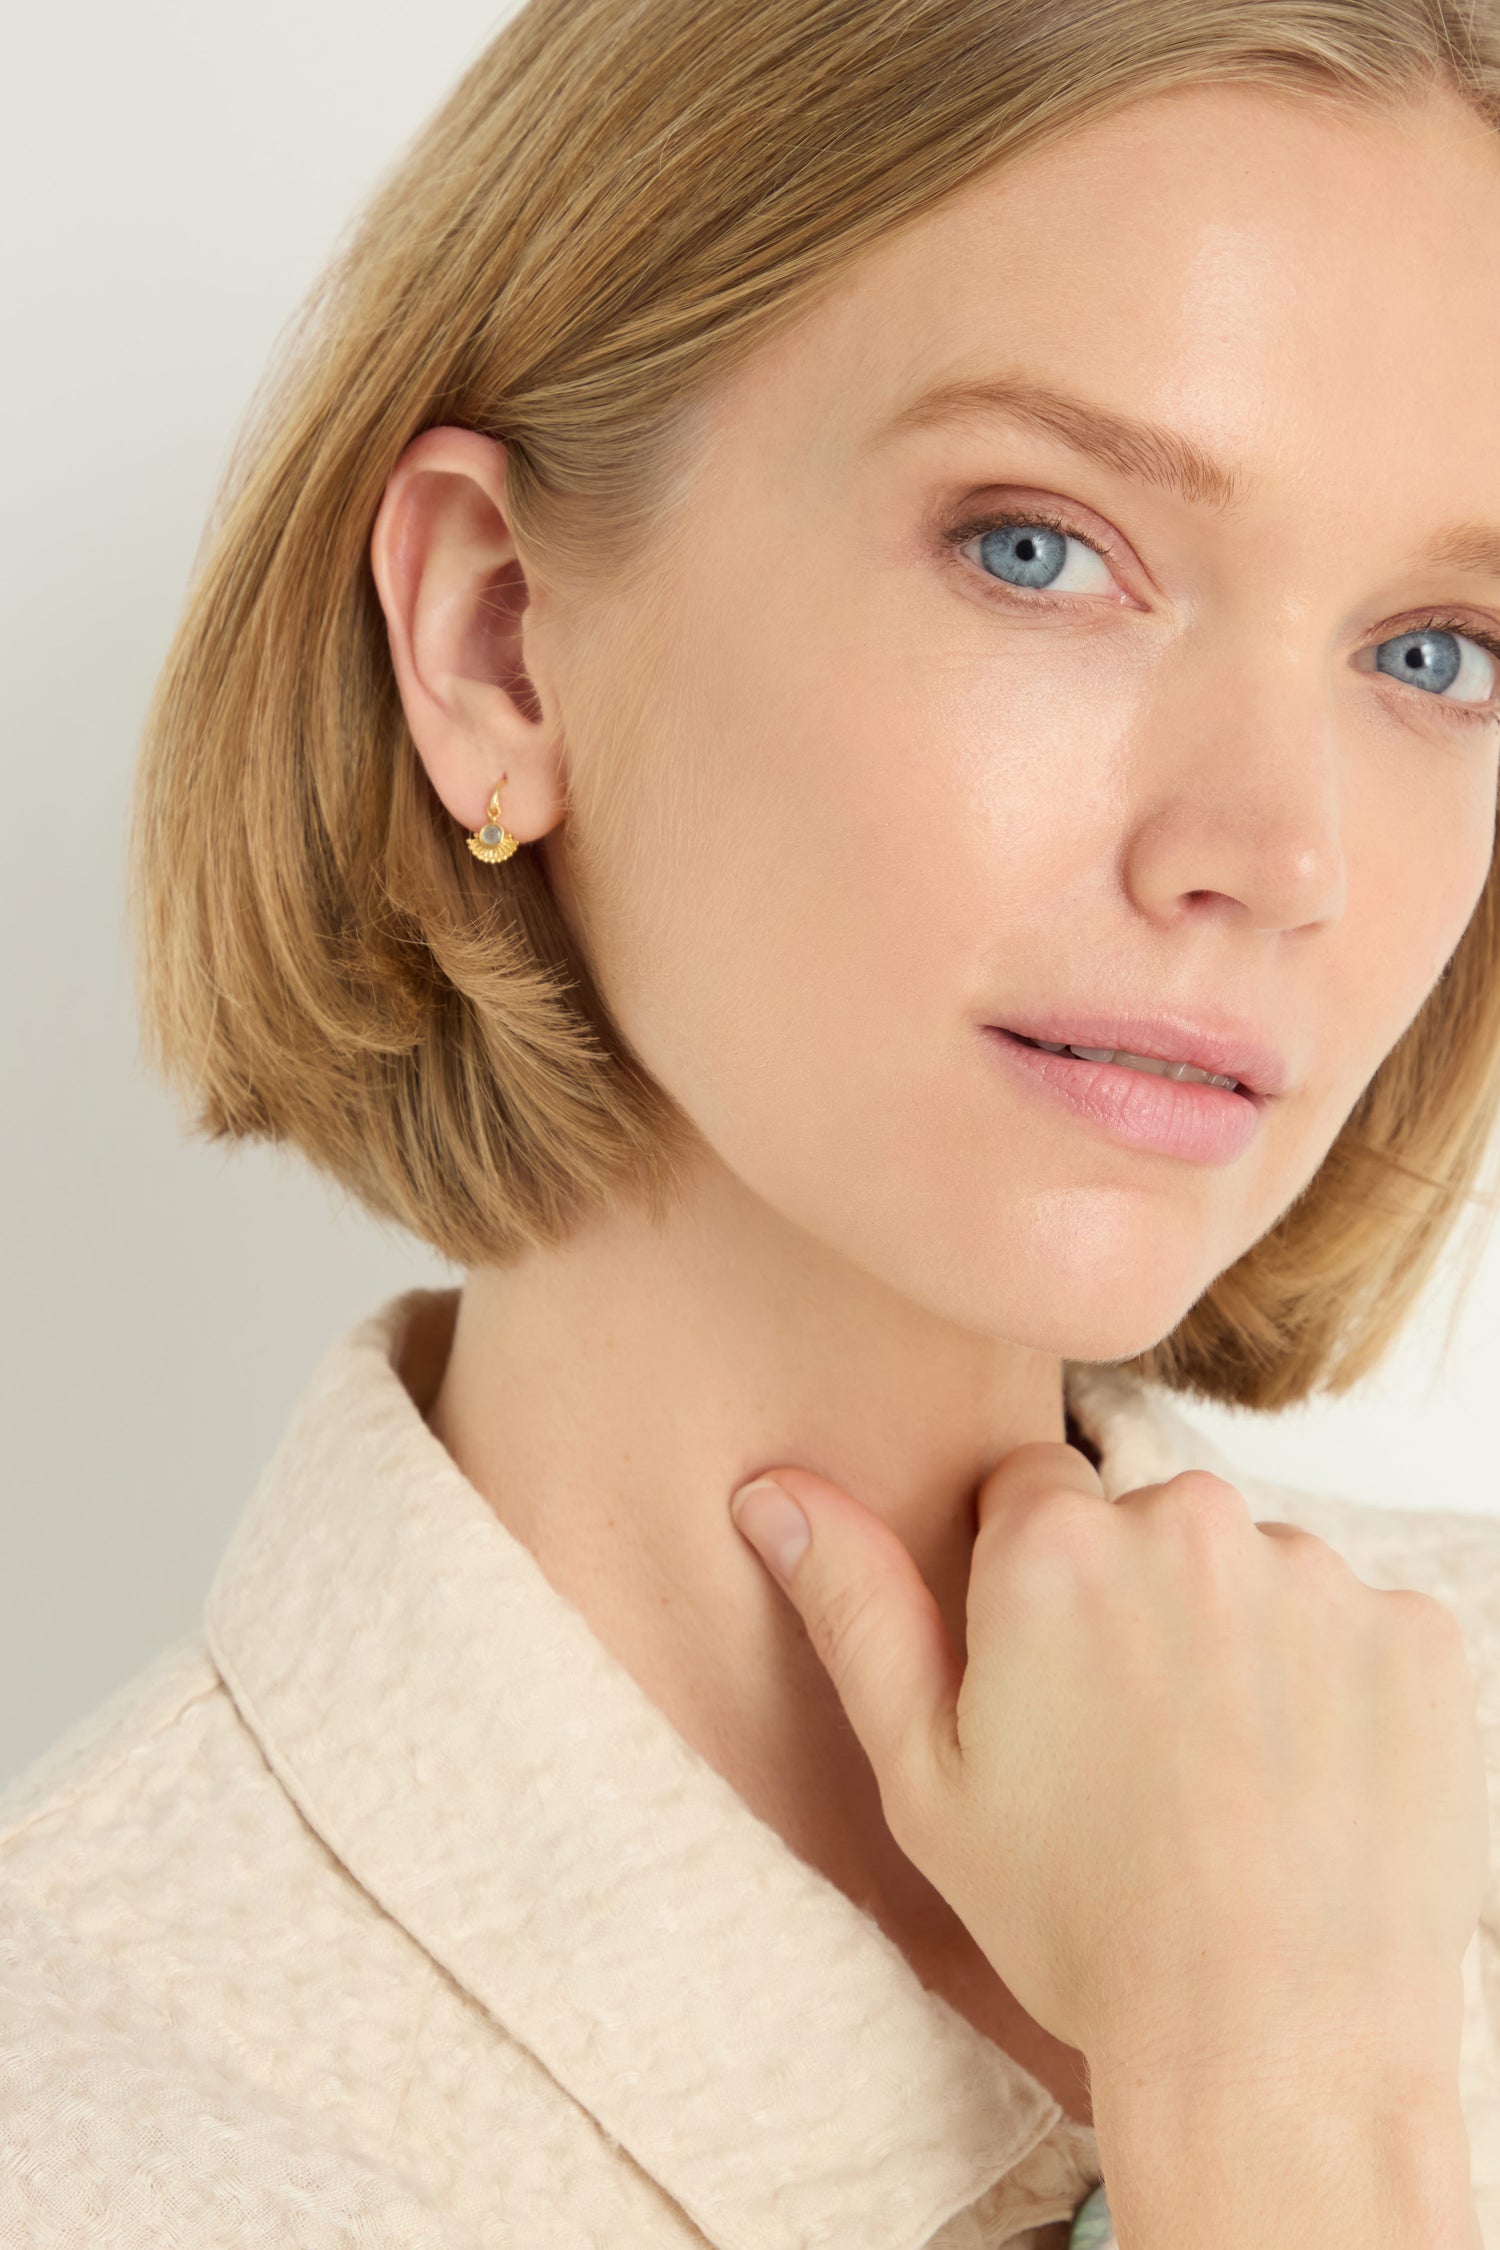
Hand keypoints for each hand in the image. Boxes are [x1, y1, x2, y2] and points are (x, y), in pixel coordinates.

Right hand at [728, 1443, 1489, 2078]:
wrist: (1274, 2046)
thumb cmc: (1081, 1919)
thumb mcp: (926, 1775)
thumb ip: (856, 1608)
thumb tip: (773, 1491)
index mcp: (1056, 1548)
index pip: (1030, 1488)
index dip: (1026, 1585)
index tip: (1046, 1679)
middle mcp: (1189, 1526)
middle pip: (1146, 1523)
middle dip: (1134, 1602)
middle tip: (1132, 1745)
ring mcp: (1315, 1577)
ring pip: (1252, 1572)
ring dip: (1236, 1640)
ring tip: (1225, 1778)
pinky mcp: (1416, 1634)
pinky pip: (1353, 1624)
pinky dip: (1333, 1685)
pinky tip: (1304, 1784)